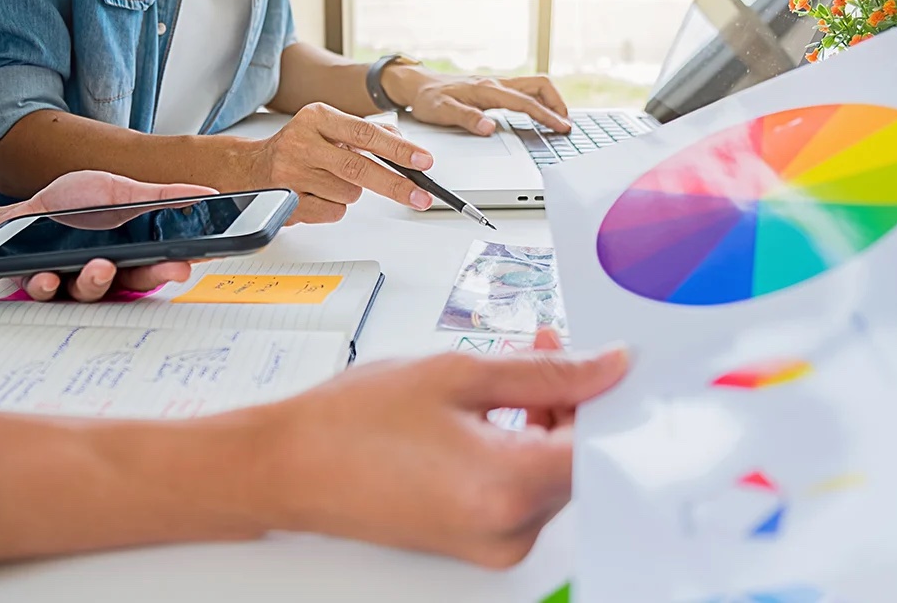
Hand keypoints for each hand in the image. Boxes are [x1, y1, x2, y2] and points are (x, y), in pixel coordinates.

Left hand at [1, 170, 216, 301]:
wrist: (23, 211)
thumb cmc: (72, 203)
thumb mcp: (119, 190)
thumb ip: (160, 196)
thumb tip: (206, 193)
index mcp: (130, 253)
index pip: (159, 265)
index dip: (174, 266)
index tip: (187, 263)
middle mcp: (108, 272)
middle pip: (134, 284)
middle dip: (152, 278)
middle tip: (168, 270)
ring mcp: (74, 280)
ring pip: (92, 292)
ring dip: (98, 281)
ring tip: (100, 267)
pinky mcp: (41, 284)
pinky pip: (46, 292)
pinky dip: (47, 286)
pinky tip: (49, 277)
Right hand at [241, 103, 436, 223]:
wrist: (250, 168)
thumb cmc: (298, 146)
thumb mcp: (327, 127)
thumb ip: (365, 132)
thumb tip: (402, 144)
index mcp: (317, 117)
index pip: (365, 134)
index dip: (398, 149)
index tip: (423, 161)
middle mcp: (302, 143)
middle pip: (359, 168)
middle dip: (395, 185)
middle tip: (419, 196)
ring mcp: (293, 174)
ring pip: (349, 194)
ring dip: (350, 192)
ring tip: (329, 180)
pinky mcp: (289, 202)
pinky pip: (333, 212)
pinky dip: (334, 207)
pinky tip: (317, 194)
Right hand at [259, 333, 628, 567]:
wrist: (291, 466)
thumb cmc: (352, 424)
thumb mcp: (458, 374)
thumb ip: (544, 370)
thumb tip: (603, 367)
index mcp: (508, 487)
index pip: (598, 442)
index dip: (606, 396)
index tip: (603, 365)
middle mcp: (508, 530)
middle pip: (577, 459)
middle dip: (568, 400)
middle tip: (544, 351)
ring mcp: (494, 544)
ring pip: (551, 474)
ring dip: (543, 422)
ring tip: (506, 375)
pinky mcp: (480, 544)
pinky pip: (523, 492)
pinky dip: (519, 449)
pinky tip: (491, 412)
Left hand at [383, 66, 571, 136]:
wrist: (418, 86)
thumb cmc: (429, 100)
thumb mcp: (443, 112)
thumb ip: (467, 119)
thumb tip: (490, 128)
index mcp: (488, 90)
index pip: (526, 102)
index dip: (547, 115)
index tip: (562, 127)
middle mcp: (496, 84)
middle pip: (540, 85)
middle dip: (557, 103)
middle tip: (566, 124)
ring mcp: (497, 85)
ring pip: (534, 85)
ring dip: (550, 100)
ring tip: (559, 120)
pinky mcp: (495, 89)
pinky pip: (524, 91)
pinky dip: (538, 100)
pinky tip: (540, 114)